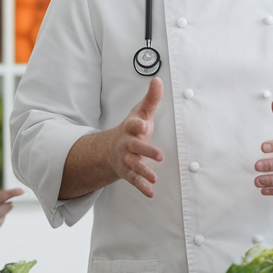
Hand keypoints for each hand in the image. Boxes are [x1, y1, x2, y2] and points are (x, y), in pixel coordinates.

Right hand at [106, 77, 164, 197]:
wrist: (112, 148)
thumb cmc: (133, 129)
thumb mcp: (141, 113)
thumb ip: (151, 99)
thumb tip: (158, 79)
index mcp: (130, 128)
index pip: (133, 125)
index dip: (138, 125)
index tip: (144, 125)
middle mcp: (127, 144)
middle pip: (135, 147)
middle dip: (146, 151)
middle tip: (160, 155)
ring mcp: (126, 159)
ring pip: (134, 165)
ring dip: (144, 171)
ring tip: (154, 177)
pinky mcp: (127, 172)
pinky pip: (134, 180)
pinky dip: (142, 186)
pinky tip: (151, 192)